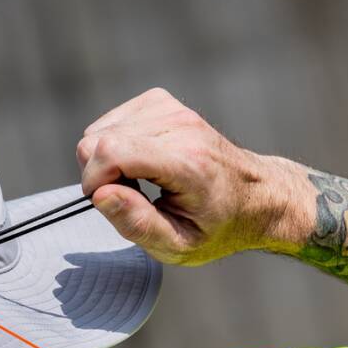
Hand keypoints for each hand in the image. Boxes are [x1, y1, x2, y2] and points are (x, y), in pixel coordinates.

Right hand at [77, 88, 312, 264]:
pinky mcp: (160, 101)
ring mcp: (170, 108)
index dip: (94, 181)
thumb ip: (137, 223)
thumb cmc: (215, 226)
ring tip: (137, 181)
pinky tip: (138, 163)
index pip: (112, 151)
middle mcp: (179, 126)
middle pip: (97, 140)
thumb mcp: (178, 245)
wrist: (254, 196)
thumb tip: (100, 194)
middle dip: (99, 175)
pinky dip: (114, 146)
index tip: (108, 204)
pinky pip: (109, 122)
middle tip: (130, 197)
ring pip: (98, 131)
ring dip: (106, 161)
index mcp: (186, 162)